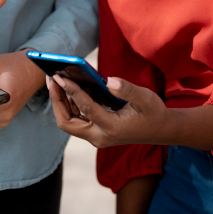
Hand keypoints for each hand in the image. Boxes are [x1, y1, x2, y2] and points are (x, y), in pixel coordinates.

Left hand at [48, 74, 170, 148]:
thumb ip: (127, 89)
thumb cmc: (153, 113)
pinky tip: (74, 87)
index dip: (71, 91)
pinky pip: (78, 118)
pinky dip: (72, 103)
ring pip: (70, 121)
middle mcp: (99, 136)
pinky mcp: (96, 131)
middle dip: (57, 100)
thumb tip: (108, 80)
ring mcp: (96, 136)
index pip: (85, 109)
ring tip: (58, 79)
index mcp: (111, 128)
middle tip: (52, 79)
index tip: (61, 76)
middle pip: (67, 122)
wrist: (160, 130)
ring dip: (62, 101)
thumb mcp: (146, 98)